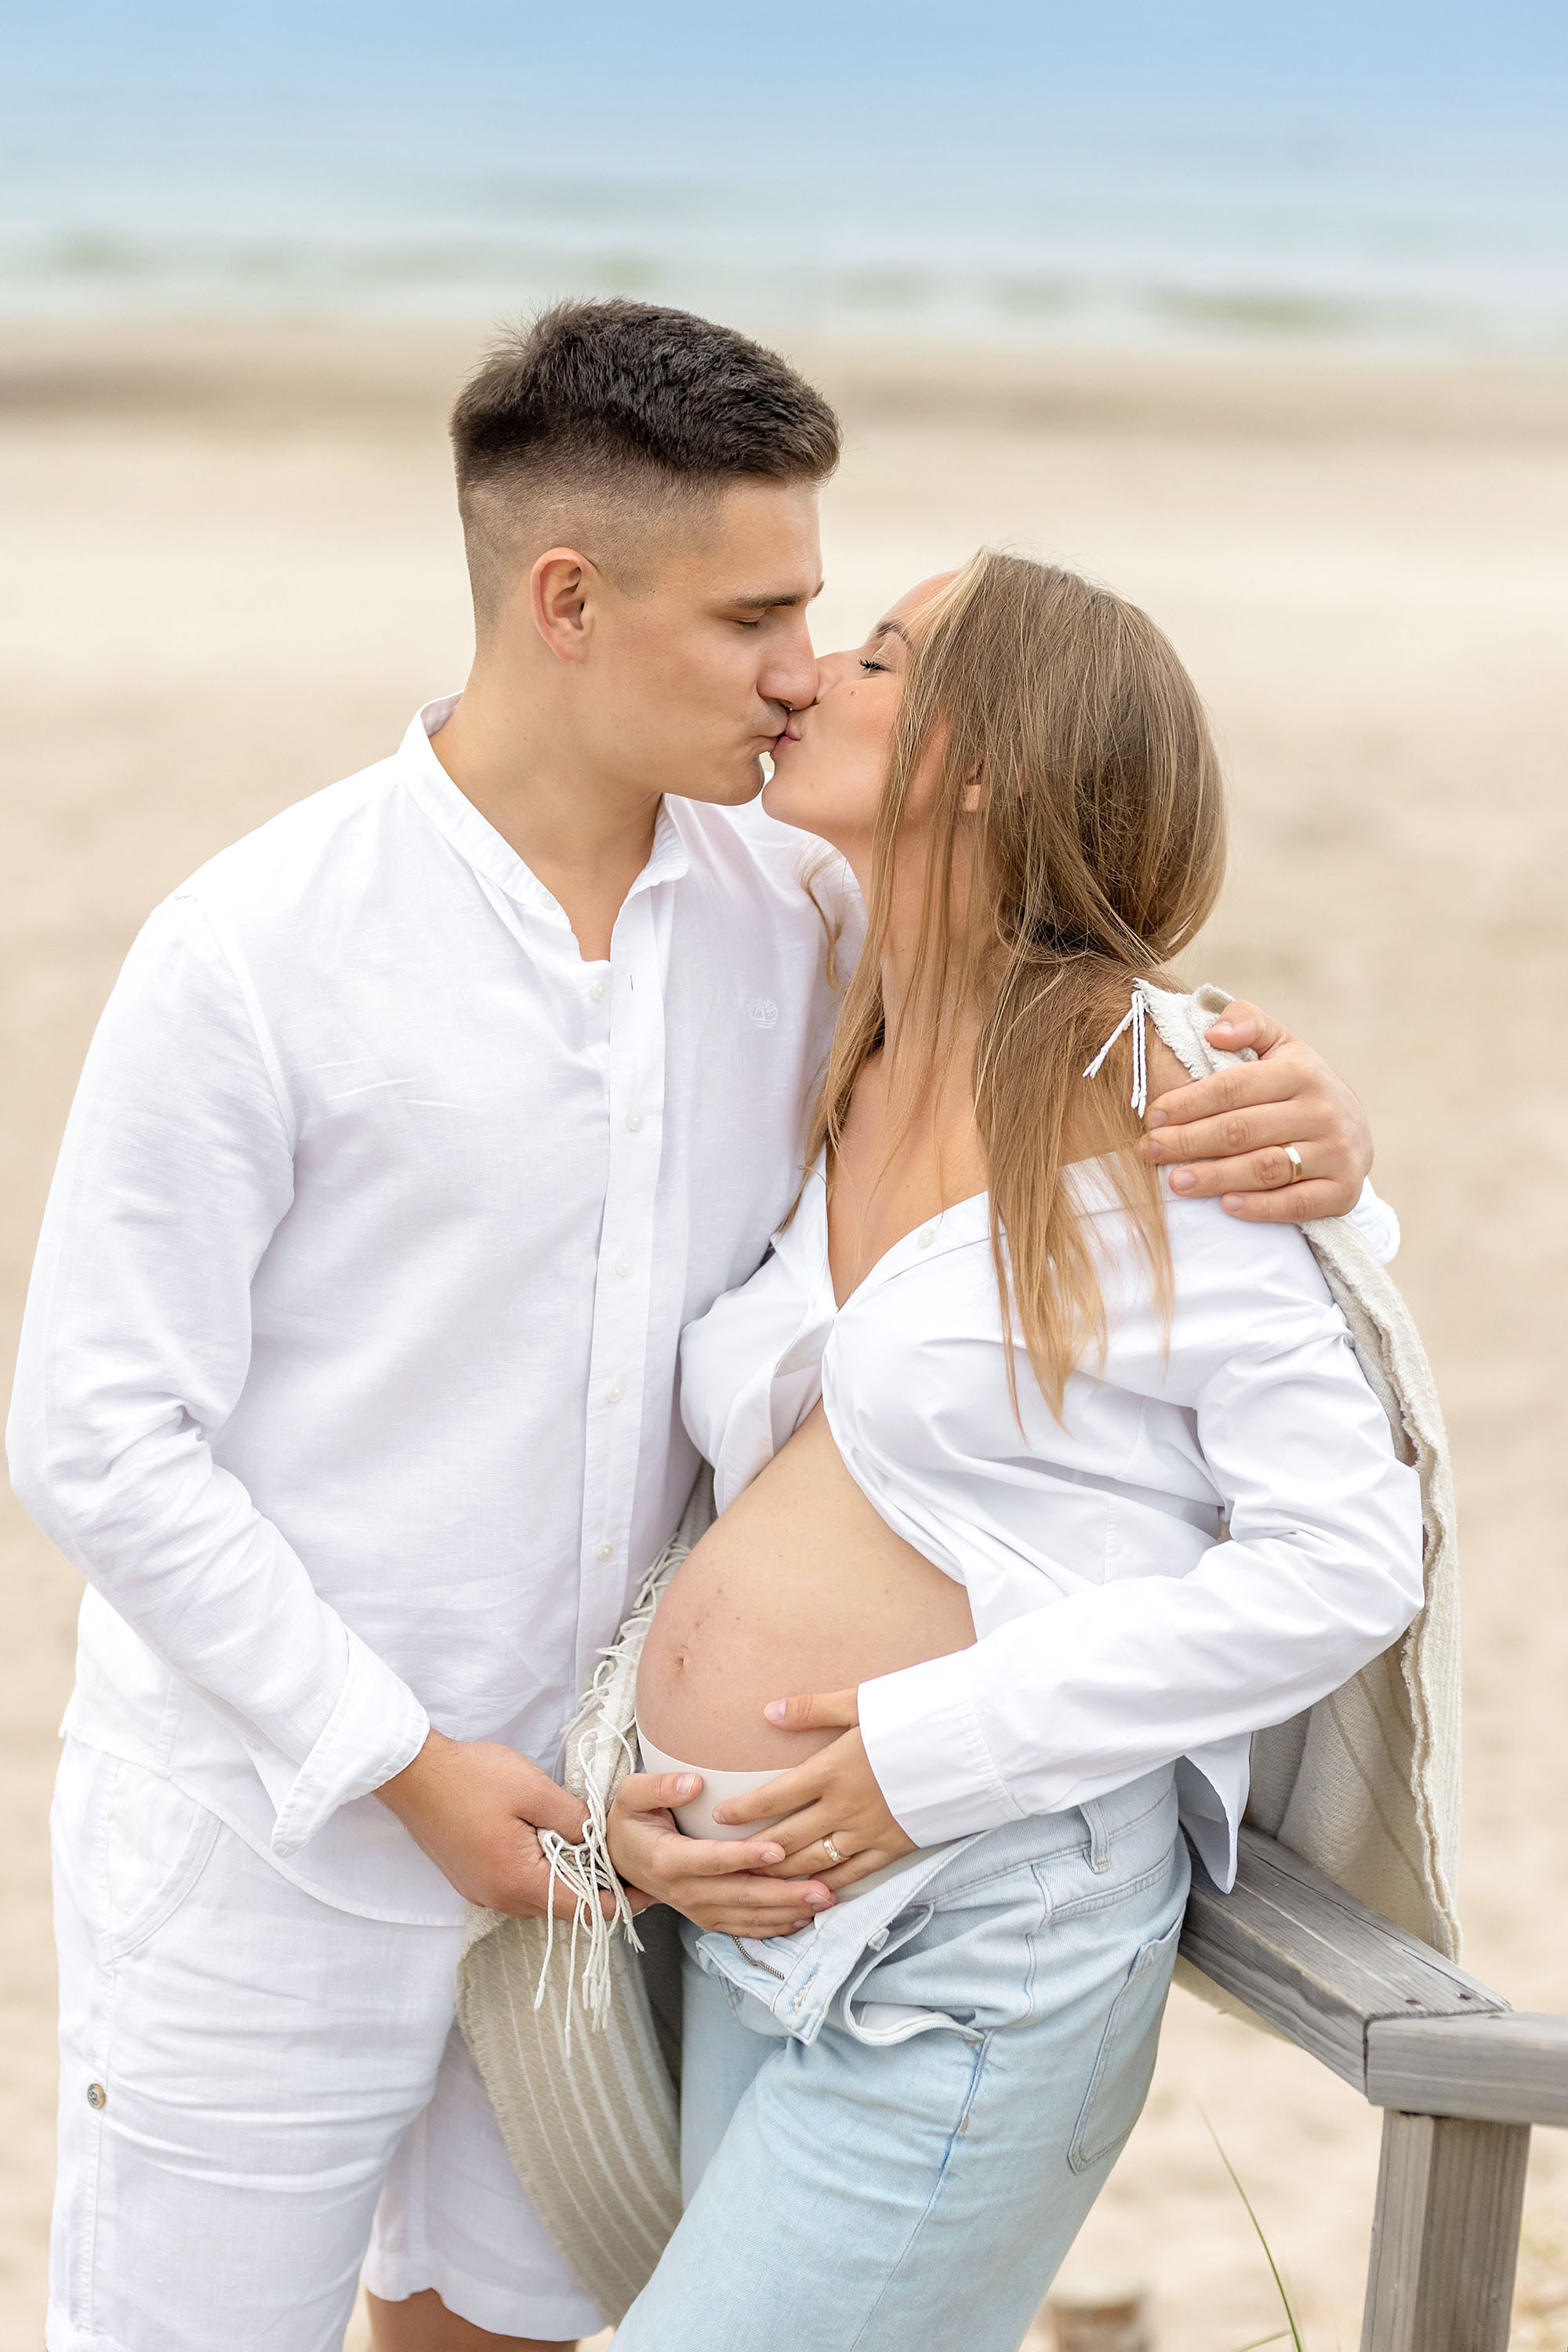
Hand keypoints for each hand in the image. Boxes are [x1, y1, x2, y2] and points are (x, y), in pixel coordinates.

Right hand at [376, 1728, 616, 1920]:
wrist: (413, 1774)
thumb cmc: (473, 1778)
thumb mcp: (534, 1791)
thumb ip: (574, 1820)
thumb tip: (600, 1839)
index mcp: (518, 1882)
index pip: (581, 1909)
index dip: (618, 1901)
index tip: (645, 1887)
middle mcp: (498, 1898)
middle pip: (560, 1906)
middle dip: (594, 1888)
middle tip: (623, 1861)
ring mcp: (480, 1890)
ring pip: (538, 1896)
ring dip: (565, 1878)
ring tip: (592, 1850)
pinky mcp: (470, 1878)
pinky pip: (516, 1885)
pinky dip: (540, 1872)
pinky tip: (550, 1845)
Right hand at [607, 1771, 834, 1936]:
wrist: (616, 1858)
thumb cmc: (629, 1821)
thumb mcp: (631, 1795)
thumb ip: (658, 1787)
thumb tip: (692, 1782)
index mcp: (668, 1860)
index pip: (712, 1860)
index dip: (745, 1857)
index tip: (778, 1850)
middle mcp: (683, 1891)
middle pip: (739, 1895)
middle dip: (783, 1893)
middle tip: (821, 1888)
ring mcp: (696, 1909)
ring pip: (746, 1917)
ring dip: (786, 1912)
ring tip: (823, 1902)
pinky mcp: (706, 1917)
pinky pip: (742, 1929)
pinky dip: (773, 1928)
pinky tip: (802, 1920)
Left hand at [713, 1690, 915, 1892]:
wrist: (972, 1744)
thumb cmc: (916, 1716)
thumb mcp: (862, 1703)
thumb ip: (813, 1709)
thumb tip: (769, 1712)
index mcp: (832, 1770)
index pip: (774, 1796)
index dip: (744, 1810)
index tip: (720, 1817)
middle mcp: (845, 1807)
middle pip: (788, 1838)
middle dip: (755, 1852)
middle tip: (728, 1861)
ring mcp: (870, 1832)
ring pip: (815, 1862)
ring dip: (784, 1873)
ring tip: (759, 1881)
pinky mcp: (895, 1847)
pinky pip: (853, 1874)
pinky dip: (827, 1885)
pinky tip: (811, 1892)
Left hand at [1135, 998, 1371, 1221]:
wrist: (1356, 1131)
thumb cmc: (1300, 1087)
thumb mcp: (1280, 1046)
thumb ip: (1247, 1023)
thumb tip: (1214, 1032)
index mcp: (1302, 1072)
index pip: (1233, 1087)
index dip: (1188, 1103)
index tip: (1153, 1117)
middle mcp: (1323, 1111)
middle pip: (1242, 1130)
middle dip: (1188, 1141)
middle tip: (1149, 1151)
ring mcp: (1337, 1152)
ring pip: (1265, 1168)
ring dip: (1215, 1177)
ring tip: (1175, 1182)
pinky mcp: (1343, 1191)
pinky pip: (1296, 1203)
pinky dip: (1259, 1207)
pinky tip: (1225, 1206)